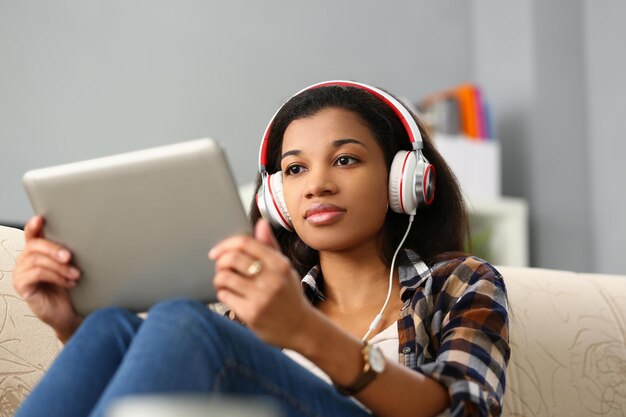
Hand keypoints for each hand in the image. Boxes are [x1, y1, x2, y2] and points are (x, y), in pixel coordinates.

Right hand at [12, 216, 82, 341]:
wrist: (70, 312)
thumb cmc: (70, 287)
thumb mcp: (71, 265)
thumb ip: (69, 252)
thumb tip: (84, 236)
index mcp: (37, 251)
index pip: (32, 234)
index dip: (34, 225)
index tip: (41, 218)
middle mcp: (26, 259)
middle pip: (35, 245)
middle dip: (54, 248)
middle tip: (69, 256)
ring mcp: (21, 272)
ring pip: (37, 260)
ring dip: (59, 266)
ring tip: (75, 274)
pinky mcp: (22, 286)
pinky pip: (36, 274)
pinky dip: (55, 276)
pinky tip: (68, 282)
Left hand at [209, 219, 315, 349]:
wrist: (301, 328)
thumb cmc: (290, 295)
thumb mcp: (284, 269)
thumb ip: (270, 246)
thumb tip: (261, 223)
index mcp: (279, 264)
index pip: (246, 243)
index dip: (226, 244)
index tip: (217, 251)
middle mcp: (272, 279)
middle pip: (232, 259)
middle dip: (220, 262)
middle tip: (220, 268)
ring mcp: (261, 297)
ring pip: (225, 277)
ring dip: (219, 278)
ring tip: (224, 282)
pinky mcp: (252, 314)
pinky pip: (225, 296)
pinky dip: (222, 293)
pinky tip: (229, 295)